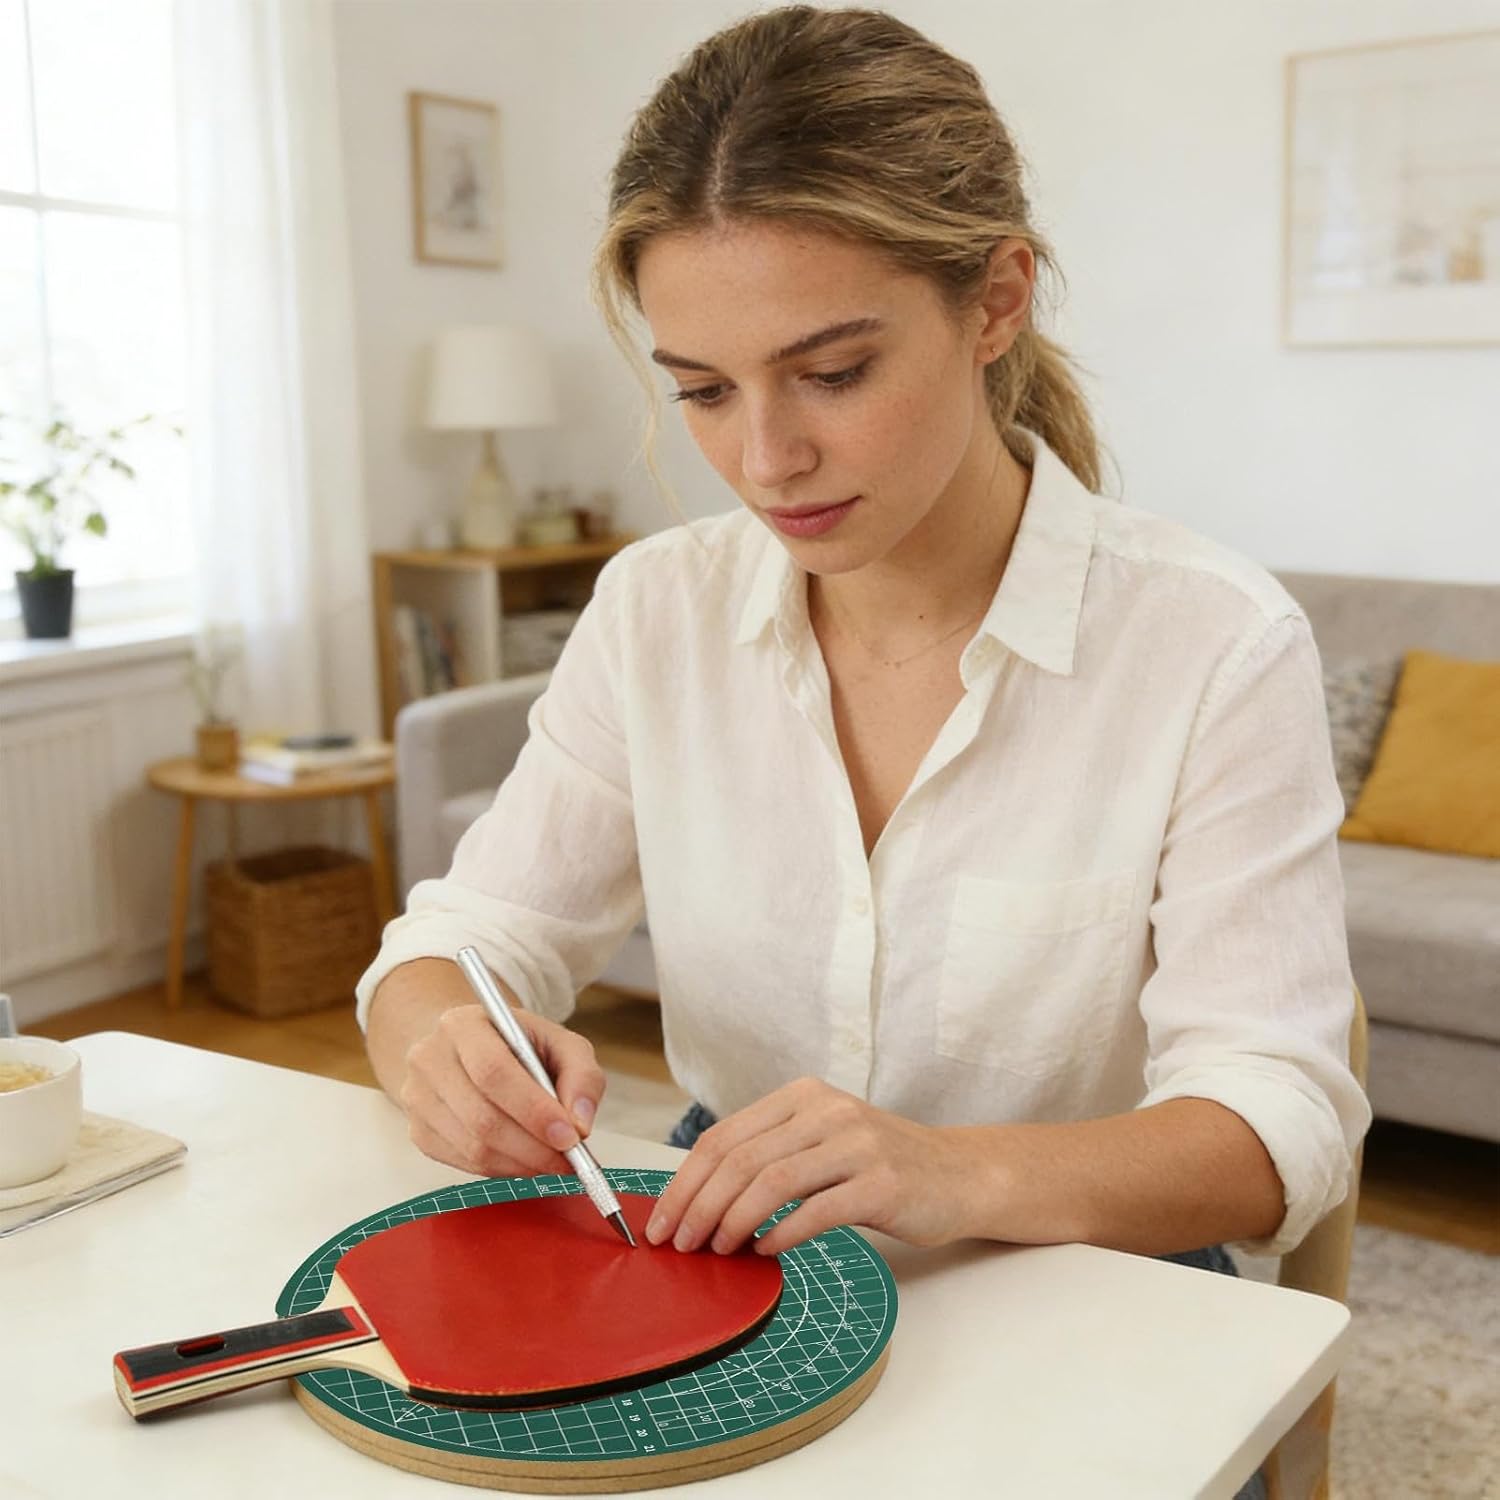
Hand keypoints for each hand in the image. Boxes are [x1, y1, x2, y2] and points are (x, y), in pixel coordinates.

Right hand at [399, 1003, 606, 1178]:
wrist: (468, 1051)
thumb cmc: (518, 1046)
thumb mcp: (559, 1043)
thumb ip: (581, 1076)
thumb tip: (581, 1123)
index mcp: (463, 1024)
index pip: (493, 1071)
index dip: (533, 1109)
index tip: (569, 1136)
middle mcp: (430, 1058)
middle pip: (482, 1117)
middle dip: (533, 1146)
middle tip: (568, 1159)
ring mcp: (418, 1098)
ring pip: (473, 1147)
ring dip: (522, 1163)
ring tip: (553, 1161)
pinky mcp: (419, 1131)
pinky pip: (464, 1163)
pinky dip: (503, 1170)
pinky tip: (525, 1160)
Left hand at [644, 1077, 979, 1256]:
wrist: (959, 1174)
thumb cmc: (880, 1165)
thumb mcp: (822, 1141)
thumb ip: (771, 1155)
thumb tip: (699, 1200)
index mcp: (802, 1096)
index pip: (725, 1137)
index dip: (685, 1181)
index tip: (662, 1221)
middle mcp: (827, 1111)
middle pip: (740, 1159)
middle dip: (698, 1206)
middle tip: (678, 1244)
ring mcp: (856, 1144)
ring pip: (771, 1182)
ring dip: (731, 1222)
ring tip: (715, 1251)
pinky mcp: (881, 1183)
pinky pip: (815, 1210)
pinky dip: (780, 1233)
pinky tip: (762, 1251)